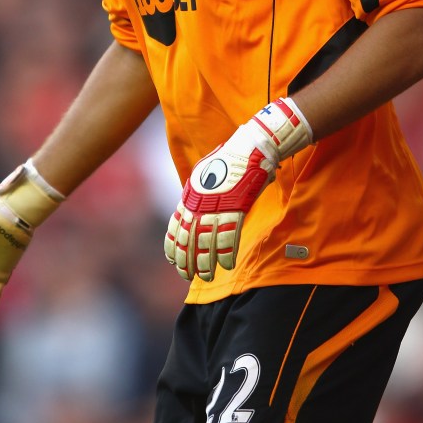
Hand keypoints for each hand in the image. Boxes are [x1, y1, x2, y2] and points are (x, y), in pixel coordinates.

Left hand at [164, 98, 311, 281]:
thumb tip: (196, 206)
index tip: (172, 260)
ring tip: (205, 277)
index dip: (173, 246)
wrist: (250, 146)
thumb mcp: (206, 173)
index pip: (175, 226)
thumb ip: (200, 193)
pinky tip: (227, 266)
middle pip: (188, 239)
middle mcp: (200, 203)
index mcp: (190, 195)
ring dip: (205, 263)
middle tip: (187, 275)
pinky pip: (229, 237)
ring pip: (206, 242)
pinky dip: (227, 254)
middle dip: (186, 260)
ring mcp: (217, 207)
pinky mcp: (236, 208)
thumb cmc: (231, 158)